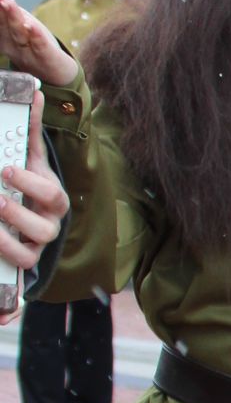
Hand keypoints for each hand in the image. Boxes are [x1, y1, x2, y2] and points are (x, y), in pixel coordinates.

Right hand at [0, 0, 80, 87]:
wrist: (57, 75)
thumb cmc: (34, 49)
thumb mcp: (18, 32)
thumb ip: (7, 17)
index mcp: (6, 37)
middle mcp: (14, 45)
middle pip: (5, 24)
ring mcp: (29, 53)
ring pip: (20, 33)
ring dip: (13, 17)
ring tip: (8, 2)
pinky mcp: (46, 58)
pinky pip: (40, 46)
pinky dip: (36, 36)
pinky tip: (31, 26)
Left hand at [0, 91, 70, 309]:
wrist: (31, 221)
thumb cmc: (26, 186)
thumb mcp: (29, 160)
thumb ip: (30, 132)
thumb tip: (34, 94)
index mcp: (52, 201)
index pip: (49, 194)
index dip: (29, 184)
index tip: (6, 169)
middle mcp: (47, 229)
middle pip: (41, 229)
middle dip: (15, 216)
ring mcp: (33, 253)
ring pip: (25, 257)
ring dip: (5, 246)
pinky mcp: (19, 274)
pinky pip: (14, 295)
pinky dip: (4, 308)